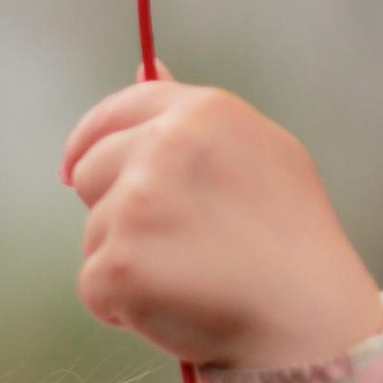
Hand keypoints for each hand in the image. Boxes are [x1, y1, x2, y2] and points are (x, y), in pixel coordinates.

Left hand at [62, 79, 382, 373]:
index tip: (74, 171)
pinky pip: (94, 288)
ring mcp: (136, 205)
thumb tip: (147, 68)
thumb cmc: (293, 240)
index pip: (116, 111)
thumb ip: (196, 119)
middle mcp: (163, 147)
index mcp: (200, 113)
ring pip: (93, 235)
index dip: (90, 143)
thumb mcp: (260, 152)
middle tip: (170, 245)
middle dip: (114, 210)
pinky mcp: (119, 263)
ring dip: (125, 263)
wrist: (308, 314)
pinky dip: (122, 308)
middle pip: (91, 173)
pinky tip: (173, 309)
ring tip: (187, 281)